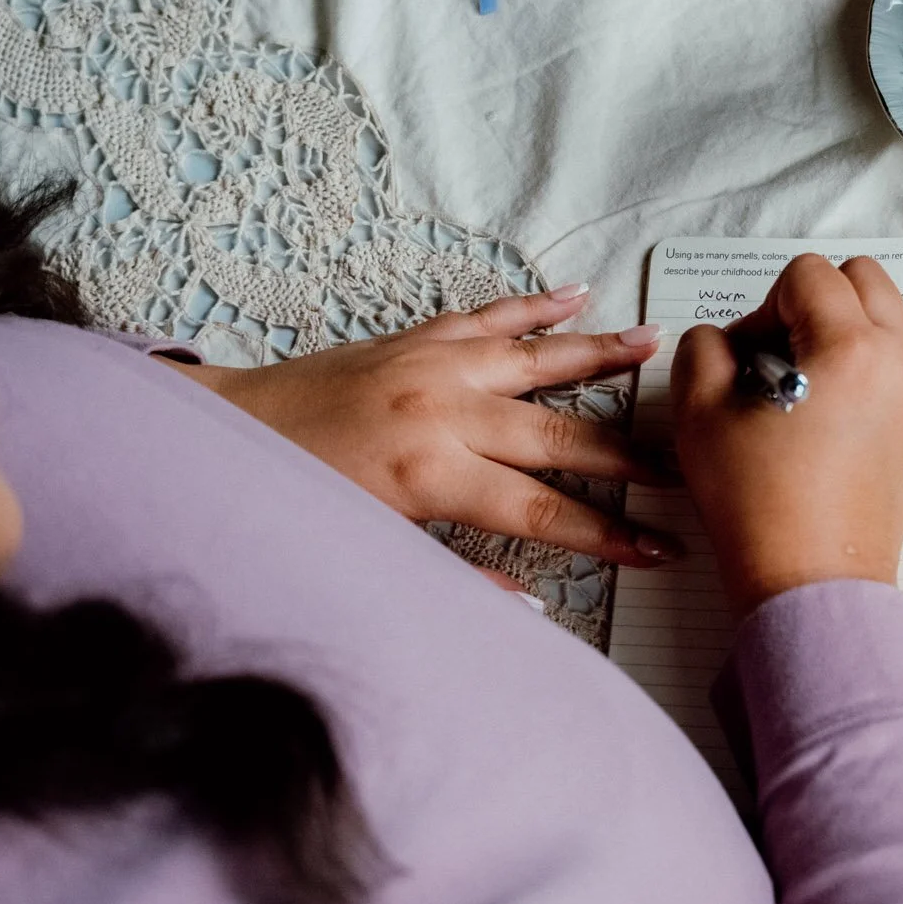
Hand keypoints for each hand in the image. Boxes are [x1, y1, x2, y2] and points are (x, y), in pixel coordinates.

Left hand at [162, 286, 682, 567]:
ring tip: (655, 347)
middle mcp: (441, 409)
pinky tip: (574, 296)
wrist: (220, 435)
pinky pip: (488, 316)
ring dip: (600, 355)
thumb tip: (530, 608)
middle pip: (560, 437)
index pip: (545, 513)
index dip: (608, 535)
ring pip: (537, 359)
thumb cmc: (287, 500)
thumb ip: (456, 579)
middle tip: (682, 470)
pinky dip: (533, 306)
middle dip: (629, 458)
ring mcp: (430, 363)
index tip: (657, 549)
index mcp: (430, 472)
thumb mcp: (370, 553)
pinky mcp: (413, 338)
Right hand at [670, 254, 902, 619]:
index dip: (763, 307)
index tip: (745, 361)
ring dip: (834, 331)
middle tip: (772, 356)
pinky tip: (813, 418)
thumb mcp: (699, 413)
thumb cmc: (757, 503)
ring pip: (879, 319)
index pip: (808, 275)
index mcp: (851, 346)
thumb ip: (702, 349)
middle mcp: (895, 360)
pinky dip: (852, 367)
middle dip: (811, 302)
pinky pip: (885, 363)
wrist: (811, 583)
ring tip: (791, 390)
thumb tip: (724, 341)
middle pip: (862, 279)